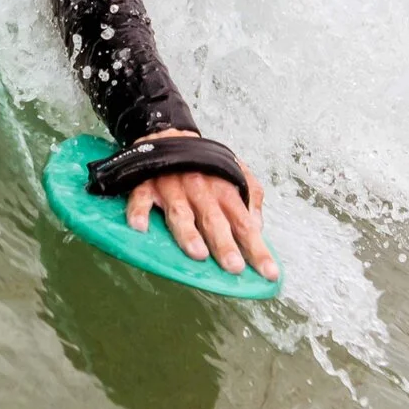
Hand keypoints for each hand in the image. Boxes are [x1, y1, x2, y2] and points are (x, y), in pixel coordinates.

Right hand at [124, 130, 277, 280]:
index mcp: (225, 189)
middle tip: (234, 267)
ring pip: (181, 213)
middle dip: (224, 244)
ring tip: (197, 254)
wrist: (171, 136)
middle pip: (214, 220)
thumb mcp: (236, 173)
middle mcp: (201, 189)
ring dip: (188, 233)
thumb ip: (251, 197)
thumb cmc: (206, 164)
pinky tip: (140, 228)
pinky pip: (142, 198)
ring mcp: (173, 187)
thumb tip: (257, 227)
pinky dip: (139, 211)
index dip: (257, 248)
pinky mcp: (147, 184)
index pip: (245, 223)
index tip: (269, 272)